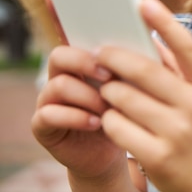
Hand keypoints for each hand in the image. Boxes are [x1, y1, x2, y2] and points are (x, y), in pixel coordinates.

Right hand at [32, 45, 127, 179]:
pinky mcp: (42, 126)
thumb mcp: (132, 91)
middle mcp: (60, 78)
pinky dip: (75, 117)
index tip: (119, 54)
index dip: (96, 45)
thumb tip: (149, 47)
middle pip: (60, 56)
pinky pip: (48, 114)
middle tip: (109, 77)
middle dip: (85, 63)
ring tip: (108, 109)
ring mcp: (48, 101)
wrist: (113, 152)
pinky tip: (96, 124)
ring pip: (58, 85)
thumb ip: (133, 70)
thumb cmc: (125, 115)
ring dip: (87, 96)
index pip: (76, 40)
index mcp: (81, 65)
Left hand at [96, 0, 191, 191]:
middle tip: (99, 54)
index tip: (143, 2)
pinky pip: (115, 125)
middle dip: (113, 58)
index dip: (165, 23)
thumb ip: (178, 69)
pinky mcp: (156, 156)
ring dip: (107, 91)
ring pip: (122, 97)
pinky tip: (112, 119)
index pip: (187, 48)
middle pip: (142, 70)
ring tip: (107, 91)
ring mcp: (177, 133)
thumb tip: (149, 35)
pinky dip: (107, 119)